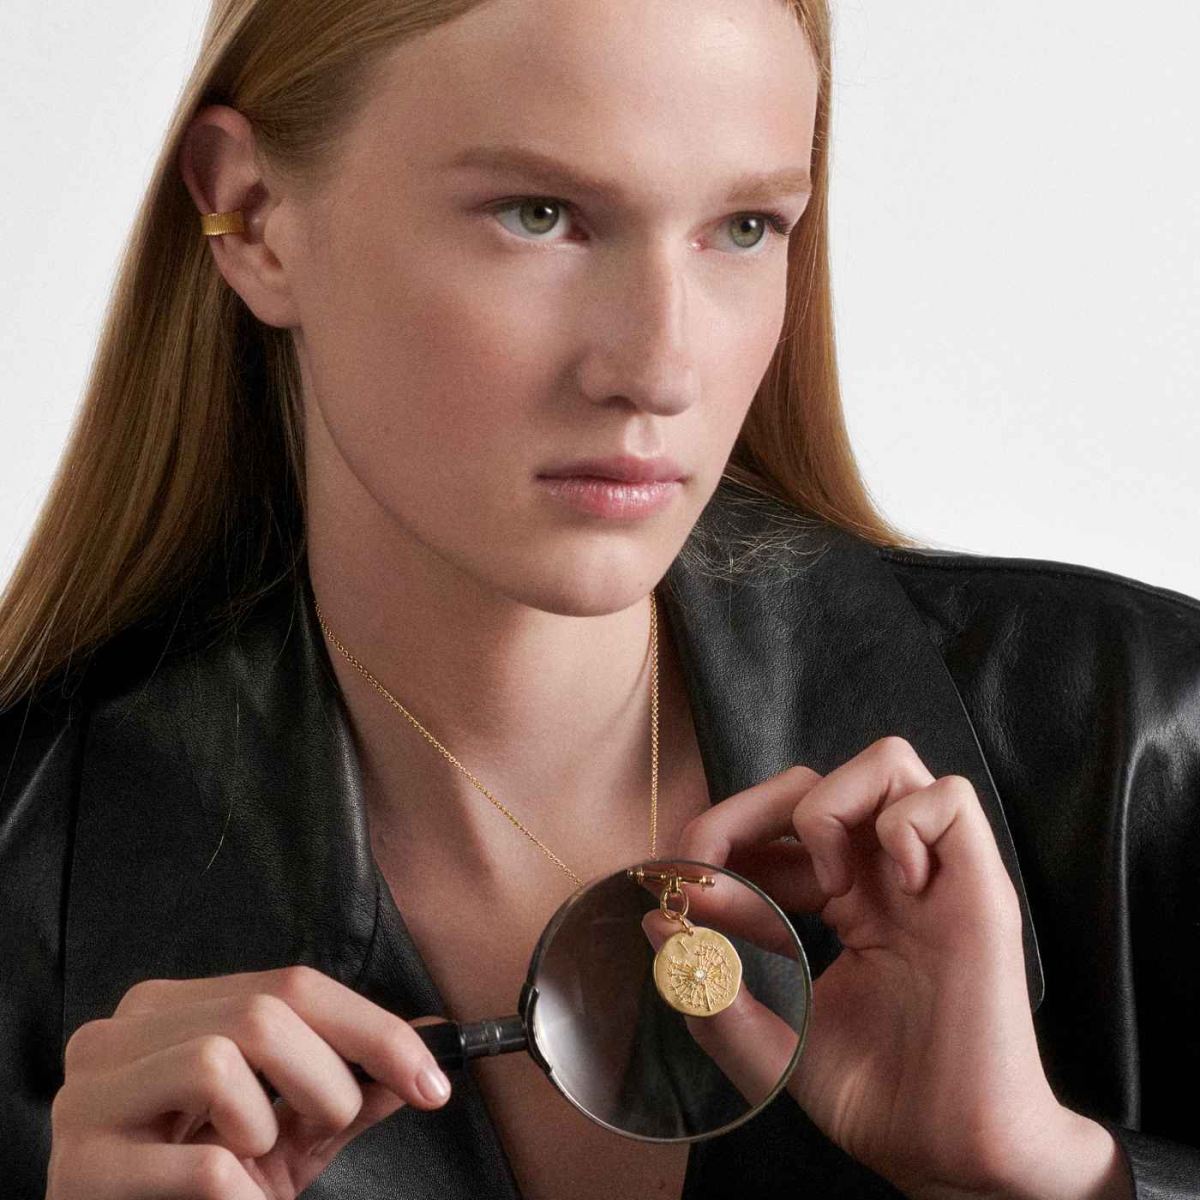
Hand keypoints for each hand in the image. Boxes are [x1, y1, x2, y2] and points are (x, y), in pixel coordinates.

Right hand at [46, 966, 452, 1198]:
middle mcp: (119, 1035)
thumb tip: (432, 1040)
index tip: (434, 1080)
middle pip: (261, 1013)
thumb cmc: (206, 1191)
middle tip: (332, 1126)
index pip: (291, 985)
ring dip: (267, 1128)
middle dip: (328, 1076)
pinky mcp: (78, 1172)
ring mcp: (86, 1099)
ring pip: (217, 1062)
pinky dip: (244, 1196)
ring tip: (252, 1165)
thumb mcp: (287, 1133)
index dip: (374, 1028)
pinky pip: (200, 1165)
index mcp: (171, 1008)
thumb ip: (350, 1086)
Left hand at [643, 736, 1129, 1199]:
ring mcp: (932, 876)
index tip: (680, 892)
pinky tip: (892, 886)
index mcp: (844, 902)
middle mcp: (885, 876)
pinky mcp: (980, 888)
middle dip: (748, 810)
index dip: (718, 842)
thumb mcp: (769, 1045)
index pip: (774, 830)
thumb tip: (657, 925)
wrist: (953, 1157)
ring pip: (887, 762)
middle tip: (715, 872)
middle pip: (816, 781)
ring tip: (825, 887)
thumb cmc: (875, 1100)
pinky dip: (904, 824)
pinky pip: (950, 799)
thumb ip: (710, 992)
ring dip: (830, 809)